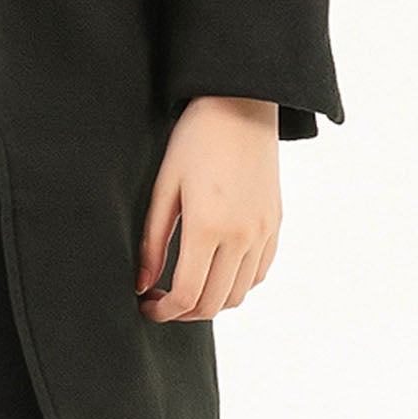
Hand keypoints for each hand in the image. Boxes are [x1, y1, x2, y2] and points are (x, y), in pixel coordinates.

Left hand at [135, 96, 280, 320]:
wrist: (240, 106)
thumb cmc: (194, 139)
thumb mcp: (165, 186)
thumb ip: (153, 240)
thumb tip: (143, 285)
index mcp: (208, 226)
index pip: (188, 294)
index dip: (164, 311)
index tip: (147, 306)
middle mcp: (242, 236)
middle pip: (215, 303)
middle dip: (184, 312)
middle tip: (162, 301)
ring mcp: (263, 232)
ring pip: (239, 294)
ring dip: (211, 302)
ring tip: (186, 286)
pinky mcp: (275, 224)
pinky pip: (258, 273)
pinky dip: (236, 284)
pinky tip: (215, 270)